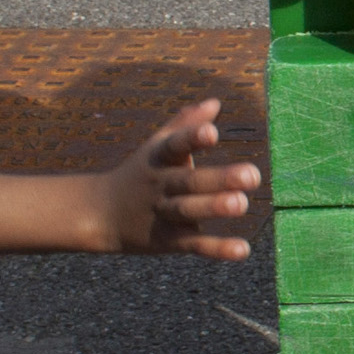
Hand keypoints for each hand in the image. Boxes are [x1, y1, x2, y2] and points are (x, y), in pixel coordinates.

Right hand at [102, 98, 260, 259]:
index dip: (192, 138)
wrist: (100, 214)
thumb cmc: (140, 174)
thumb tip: (216, 102)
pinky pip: (194, 244)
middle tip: (253, 174)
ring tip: (242, 203)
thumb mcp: (157, 147)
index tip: (213, 132)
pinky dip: (218, 249)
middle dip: (219, 178)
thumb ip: (186, 125)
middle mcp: (161, 185)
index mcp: (159, 158)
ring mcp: (164, 214)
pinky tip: (243, 250)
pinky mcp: (169, 241)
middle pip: (189, 181)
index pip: (175, 145)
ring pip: (189, 211)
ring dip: (214, 208)